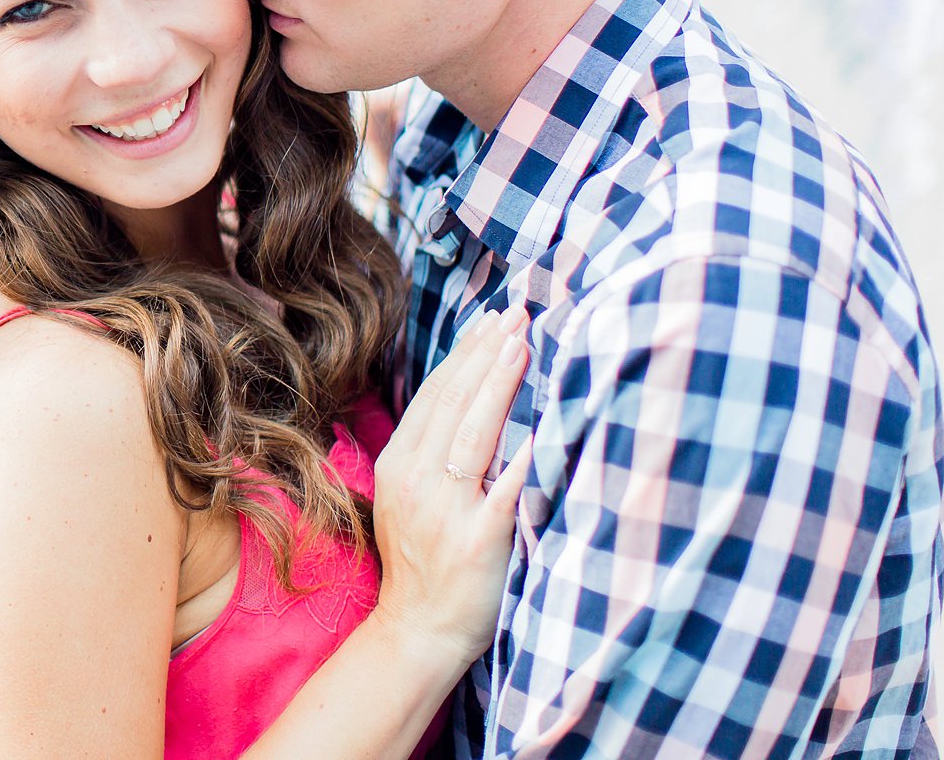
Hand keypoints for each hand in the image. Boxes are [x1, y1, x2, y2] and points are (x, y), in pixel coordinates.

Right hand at [368, 304, 530, 672]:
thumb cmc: (422, 565)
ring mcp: (445, 507)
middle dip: (487, 350)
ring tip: (522, 341)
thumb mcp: (410, 499)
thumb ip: (433, 455)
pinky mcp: (477, 538)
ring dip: (500, 379)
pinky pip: (507, 485)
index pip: (435, 393)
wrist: (418, 631)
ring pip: (474, 428)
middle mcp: (417, 478)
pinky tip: (544, 421)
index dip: (465, 352)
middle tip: (517, 311)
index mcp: (399, 464)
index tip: (492, 319)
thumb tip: (470, 405)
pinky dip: (525, 451)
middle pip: (454, 399)